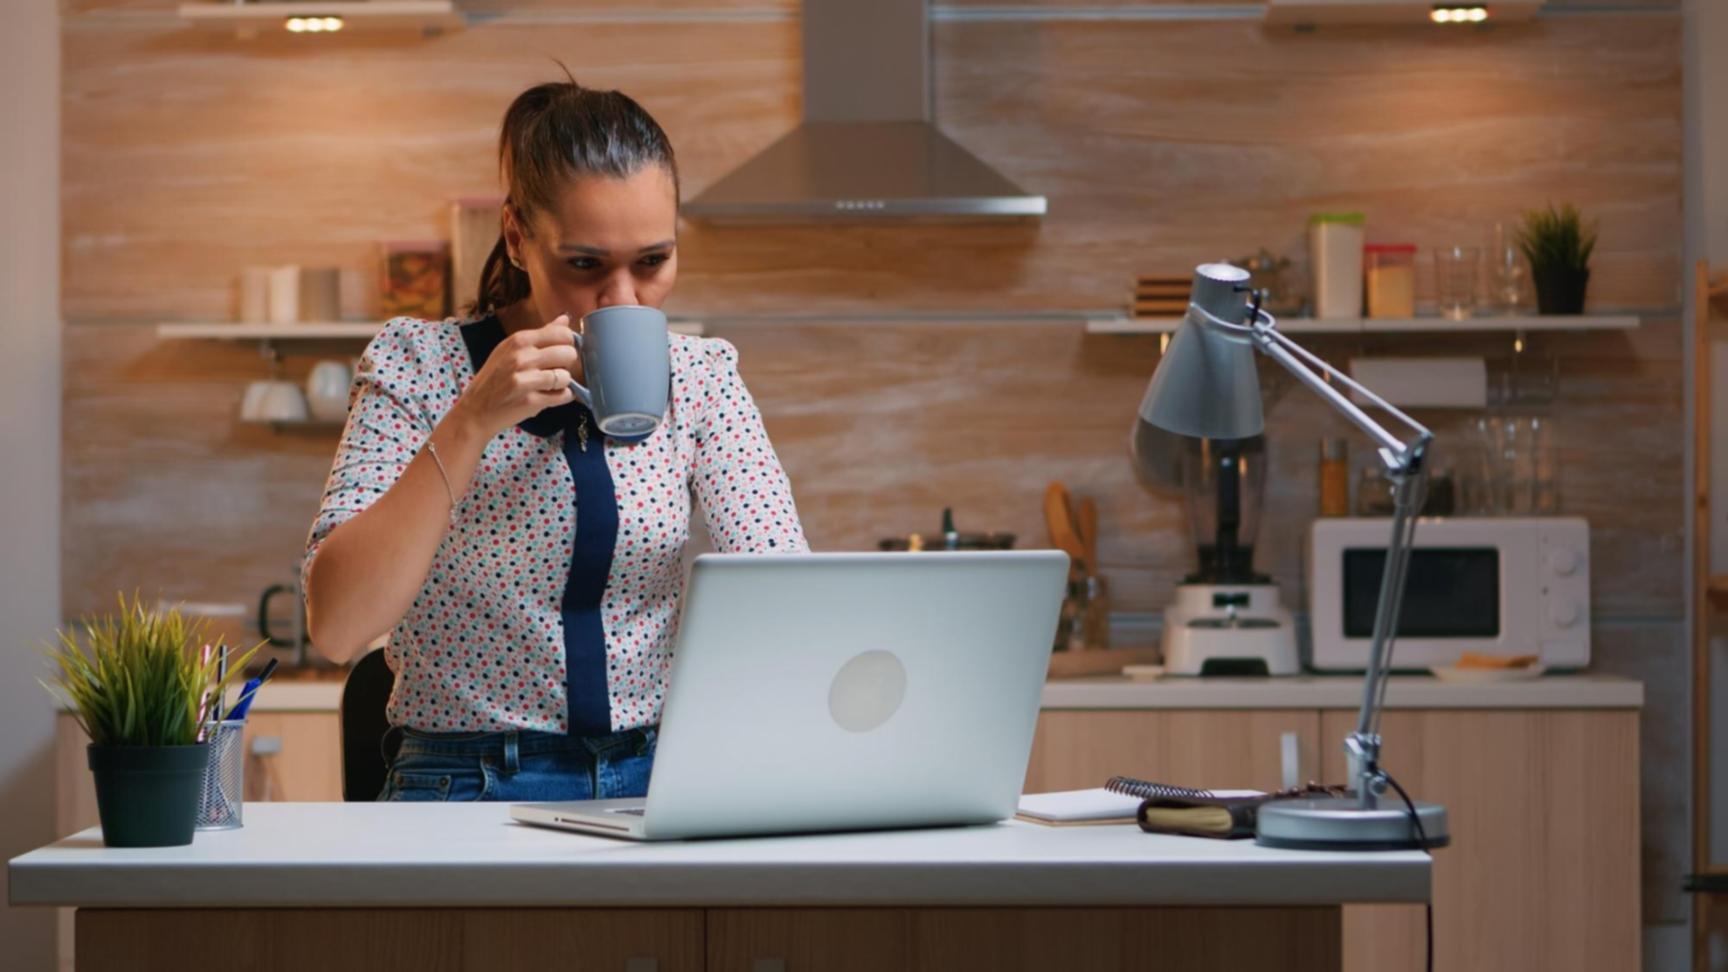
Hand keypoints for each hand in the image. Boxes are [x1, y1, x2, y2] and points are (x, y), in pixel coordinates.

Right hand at [453, 313, 581, 436]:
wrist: (475, 409)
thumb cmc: (494, 378)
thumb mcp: (510, 349)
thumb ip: (541, 334)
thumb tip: (565, 319)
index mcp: (519, 340)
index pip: (562, 334)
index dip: (567, 344)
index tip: (560, 353)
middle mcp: (522, 357)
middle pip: (568, 354)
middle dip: (567, 364)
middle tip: (555, 371)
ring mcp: (525, 379)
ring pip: (566, 376)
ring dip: (563, 383)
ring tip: (550, 386)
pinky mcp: (530, 401)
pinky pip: (563, 396)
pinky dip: (562, 397)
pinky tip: (551, 396)